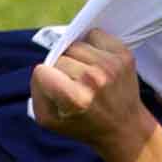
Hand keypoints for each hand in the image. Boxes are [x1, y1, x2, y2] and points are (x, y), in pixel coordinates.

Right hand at [30, 29, 156, 161]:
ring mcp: (111, 64)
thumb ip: (37, 92)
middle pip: (60, 56)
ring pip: (77, 44)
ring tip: (85, 73)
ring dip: (76, 56)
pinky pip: (96, 34)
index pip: (42, 71)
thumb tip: (42, 69)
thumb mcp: (49, 120)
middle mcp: (94, 78)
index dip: (45, 79)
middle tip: (72, 84)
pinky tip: (96, 61)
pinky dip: (92, 44)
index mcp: (75, 99)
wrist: (123, 127)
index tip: (56, 89)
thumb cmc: (83, 124)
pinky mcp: (123, 54)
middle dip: (62, 69)